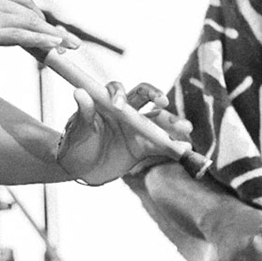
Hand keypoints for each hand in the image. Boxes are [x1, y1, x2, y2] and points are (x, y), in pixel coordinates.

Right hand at [0, 0, 75, 62]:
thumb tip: (0, 34)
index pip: (22, 3)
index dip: (39, 18)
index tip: (52, 31)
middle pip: (30, 12)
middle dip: (51, 28)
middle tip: (69, 42)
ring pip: (30, 23)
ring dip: (53, 36)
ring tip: (70, 47)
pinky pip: (21, 35)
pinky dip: (41, 40)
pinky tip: (55, 45)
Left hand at [55, 81, 190, 184]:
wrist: (81, 169)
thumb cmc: (75, 145)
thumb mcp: (77, 131)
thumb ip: (82, 113)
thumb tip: (80, 92)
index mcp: (107, 103)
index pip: (118, 91)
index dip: (120, 94)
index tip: (118, 105)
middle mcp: (126, 111)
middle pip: (145, 97)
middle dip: (156, 96)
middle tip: (163, 102)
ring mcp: (137, 128)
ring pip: (158, 119)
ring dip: (172, 122)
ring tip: (186, 128)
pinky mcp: (144, 146)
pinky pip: (162, 145)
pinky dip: (174, 148)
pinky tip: (185, 150)